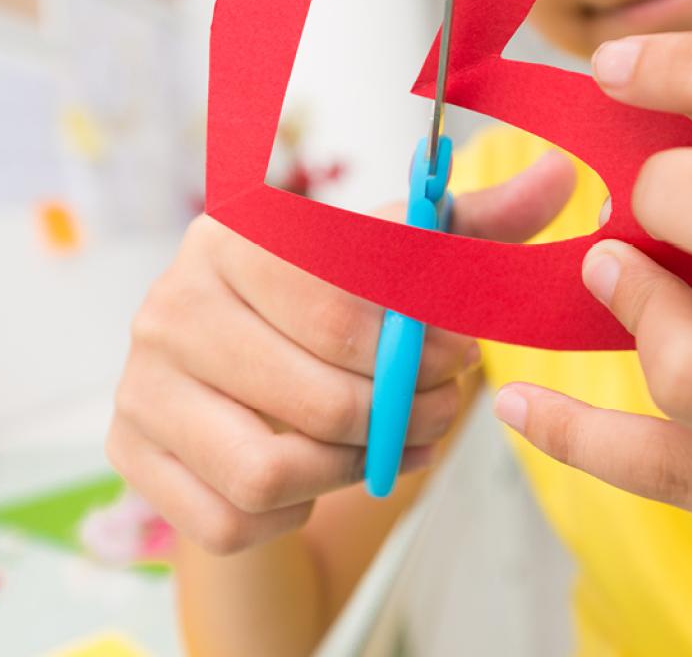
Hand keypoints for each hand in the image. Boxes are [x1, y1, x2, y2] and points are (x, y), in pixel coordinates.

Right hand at [108, 152, 574, 554]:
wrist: (235, 381)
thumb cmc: (323, 315)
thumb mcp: (394, 264)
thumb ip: (470, 227)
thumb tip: (560, 173)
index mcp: (231, 238)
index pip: (337, 303)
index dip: (419, 346)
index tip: (463, 359)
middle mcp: (170, 304)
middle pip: (314, 394)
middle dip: (400, 418)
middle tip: (438, 415)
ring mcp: (140, 385)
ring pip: (270, 468)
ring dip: (349, 469)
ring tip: (385, 446)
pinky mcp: (130, 454)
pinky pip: (229, 517)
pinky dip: (289, 510)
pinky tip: (313, 475)